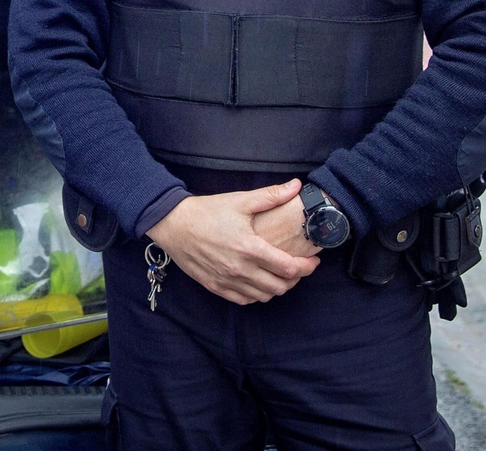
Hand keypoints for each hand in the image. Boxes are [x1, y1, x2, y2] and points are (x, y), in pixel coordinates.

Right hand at [145, 179, 319, 304]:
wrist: (172, 223)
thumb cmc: (206, 211)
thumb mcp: (240, 200)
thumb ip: (271, 196)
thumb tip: (296, 186)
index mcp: (249, 248)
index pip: (289, 268)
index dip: (307, 267)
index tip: (313, 262)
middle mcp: (240, 269)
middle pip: (280, 287)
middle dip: (295, 279)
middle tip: (298, 268)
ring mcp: (227, 280)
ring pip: (263, 296)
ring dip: (277, 288)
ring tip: (279, 275)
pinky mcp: (215, 286)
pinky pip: (244, 300)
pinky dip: (256, 295)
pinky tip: (258, 283)